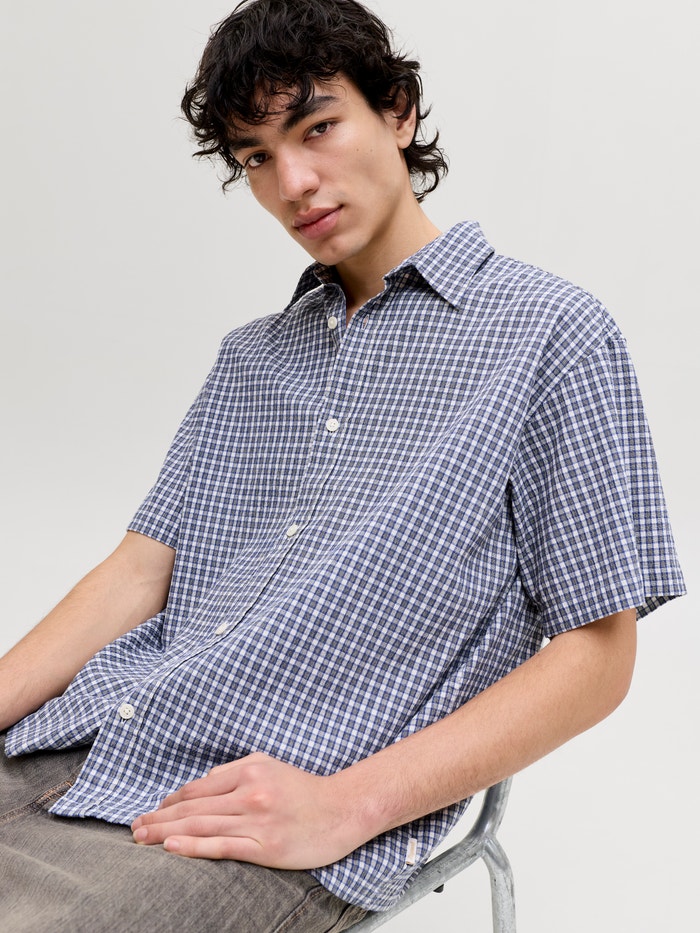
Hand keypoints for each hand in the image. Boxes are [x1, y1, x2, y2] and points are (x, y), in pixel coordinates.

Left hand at [130, 752, 366, 868]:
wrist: (343, 810)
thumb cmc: (305, 790)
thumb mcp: (270, 766)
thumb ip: (236, 771)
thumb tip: (203, 784)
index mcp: (250, 770)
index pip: (199, 787)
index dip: (171, 800)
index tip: (153, 811)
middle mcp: (250, 793)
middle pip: (193, 806)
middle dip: (159, 818)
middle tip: (134, 828)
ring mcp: (257, 820)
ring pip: (201, 826)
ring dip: (165, 833)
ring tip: (141, 838)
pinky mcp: (265, 847)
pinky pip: (221, 847)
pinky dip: (192, 847)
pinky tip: (171, 848)